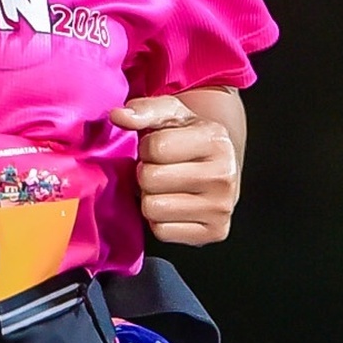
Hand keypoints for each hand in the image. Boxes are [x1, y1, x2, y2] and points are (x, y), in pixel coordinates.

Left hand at [115, 91, 242, 251]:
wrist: (219, 170)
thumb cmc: (188, 140)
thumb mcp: (171, 116)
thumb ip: (144, 110)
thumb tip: (118, 115)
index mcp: (216, 140)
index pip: (155, 147)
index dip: (147, 148)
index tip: (160, 150)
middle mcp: (224, 175)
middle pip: (151, 179)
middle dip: (147, 174)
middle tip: (162, 170)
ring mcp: (221, 207)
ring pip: (153, 208)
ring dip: (150, 198)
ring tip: (166, 188)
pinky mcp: (214, 232)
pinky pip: (162, 231)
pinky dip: (160, 221)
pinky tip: (173, 206)